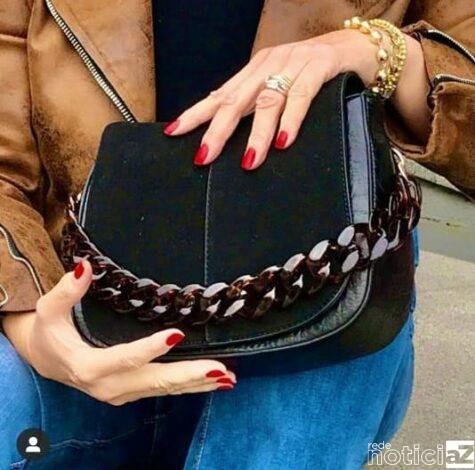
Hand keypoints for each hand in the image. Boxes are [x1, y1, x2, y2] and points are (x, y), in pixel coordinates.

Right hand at [2, 260, 235, 404]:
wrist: (45, 359)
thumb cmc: (49, 332)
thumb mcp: (50, 310)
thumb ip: (67, 291)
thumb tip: (85, 268)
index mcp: (89, 366)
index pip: (124, 358)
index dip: (150, 348)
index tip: (177, 334)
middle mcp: (107, 387)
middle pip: (153, 381)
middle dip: (188, 375)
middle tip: (219, 369)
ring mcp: (120, 393)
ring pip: (162, 390)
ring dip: (195, 384)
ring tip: (226, 377)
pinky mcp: (128, 392)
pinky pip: (161, 391)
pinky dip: (187, 387)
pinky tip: (210, 382)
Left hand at [164, 29, 429, 167]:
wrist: (356, 45)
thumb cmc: (313, 71)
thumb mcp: (280, 84)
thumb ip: (258, 104)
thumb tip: (232, 134)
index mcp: (255, 70)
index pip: (220, 95)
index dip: (196, 113)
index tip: (173, 132)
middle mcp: (268, 64)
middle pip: (237, 100)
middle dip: (218, 130)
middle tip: (204, 157)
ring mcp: (293, 63)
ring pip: (268, 100)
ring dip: (257, 133)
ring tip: (249, 161)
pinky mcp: (319, 66)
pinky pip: (302, 95)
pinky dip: (291, 119)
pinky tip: (283, 141)